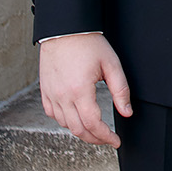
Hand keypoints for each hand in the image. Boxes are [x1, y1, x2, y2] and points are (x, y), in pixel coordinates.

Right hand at [39, 32, 133, 146]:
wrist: (65, 29)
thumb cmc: (89, 44)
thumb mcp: (111, 64)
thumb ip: (120, 90)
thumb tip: (126, 113)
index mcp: (80, 91)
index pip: (93, 125)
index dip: (106, 137)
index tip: (116, 141)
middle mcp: (62, 96)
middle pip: (78, 130)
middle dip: (95, 139)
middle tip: (108, 139)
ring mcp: (51, 94)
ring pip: (65, 124)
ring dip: (80, 131)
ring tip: (95, 129)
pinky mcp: (45, 91)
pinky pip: (53, 114)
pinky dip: (65, 121)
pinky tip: (75, 118)